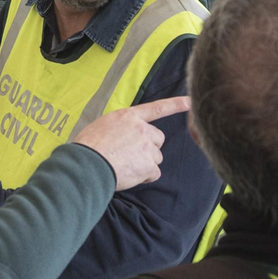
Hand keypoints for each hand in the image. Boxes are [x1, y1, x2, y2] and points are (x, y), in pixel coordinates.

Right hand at [71, 96, 187, 191]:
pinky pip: (154, 173)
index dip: (176, 104)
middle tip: (131, 155)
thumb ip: (120, 127)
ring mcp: (146, 147)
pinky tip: (129, 175)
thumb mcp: (103, 126)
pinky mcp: (149, 165)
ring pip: (156, 157)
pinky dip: (144, 177)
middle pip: (158, 139)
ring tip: (125, 166)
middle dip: (150, 148)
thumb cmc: (88, 147)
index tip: (191, 101)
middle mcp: (141, 129)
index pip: (157, 108)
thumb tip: (124, 137)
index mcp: (129, 116)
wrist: (86, 165)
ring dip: (145, 164)